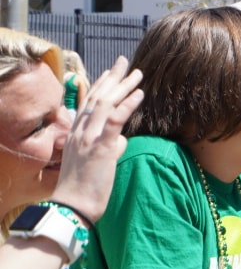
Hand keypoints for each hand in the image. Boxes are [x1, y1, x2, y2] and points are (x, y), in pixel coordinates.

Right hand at [51, 57, 144, 222]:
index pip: (88, 103)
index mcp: (76, 135)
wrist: (73, 207)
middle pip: (97, 98)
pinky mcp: (101, 149)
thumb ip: (107, 148)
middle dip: (112, 78)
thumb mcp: (95, 163)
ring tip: (138, 73)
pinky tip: (139, 93)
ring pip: (105, 104)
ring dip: (123, 86)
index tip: (110, 72)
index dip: (100, 85)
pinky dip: (127, 105)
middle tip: (125, 61)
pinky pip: (114, 121)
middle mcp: (80, 133)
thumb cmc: (83, 190)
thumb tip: (121, 141)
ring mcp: (89, 139)